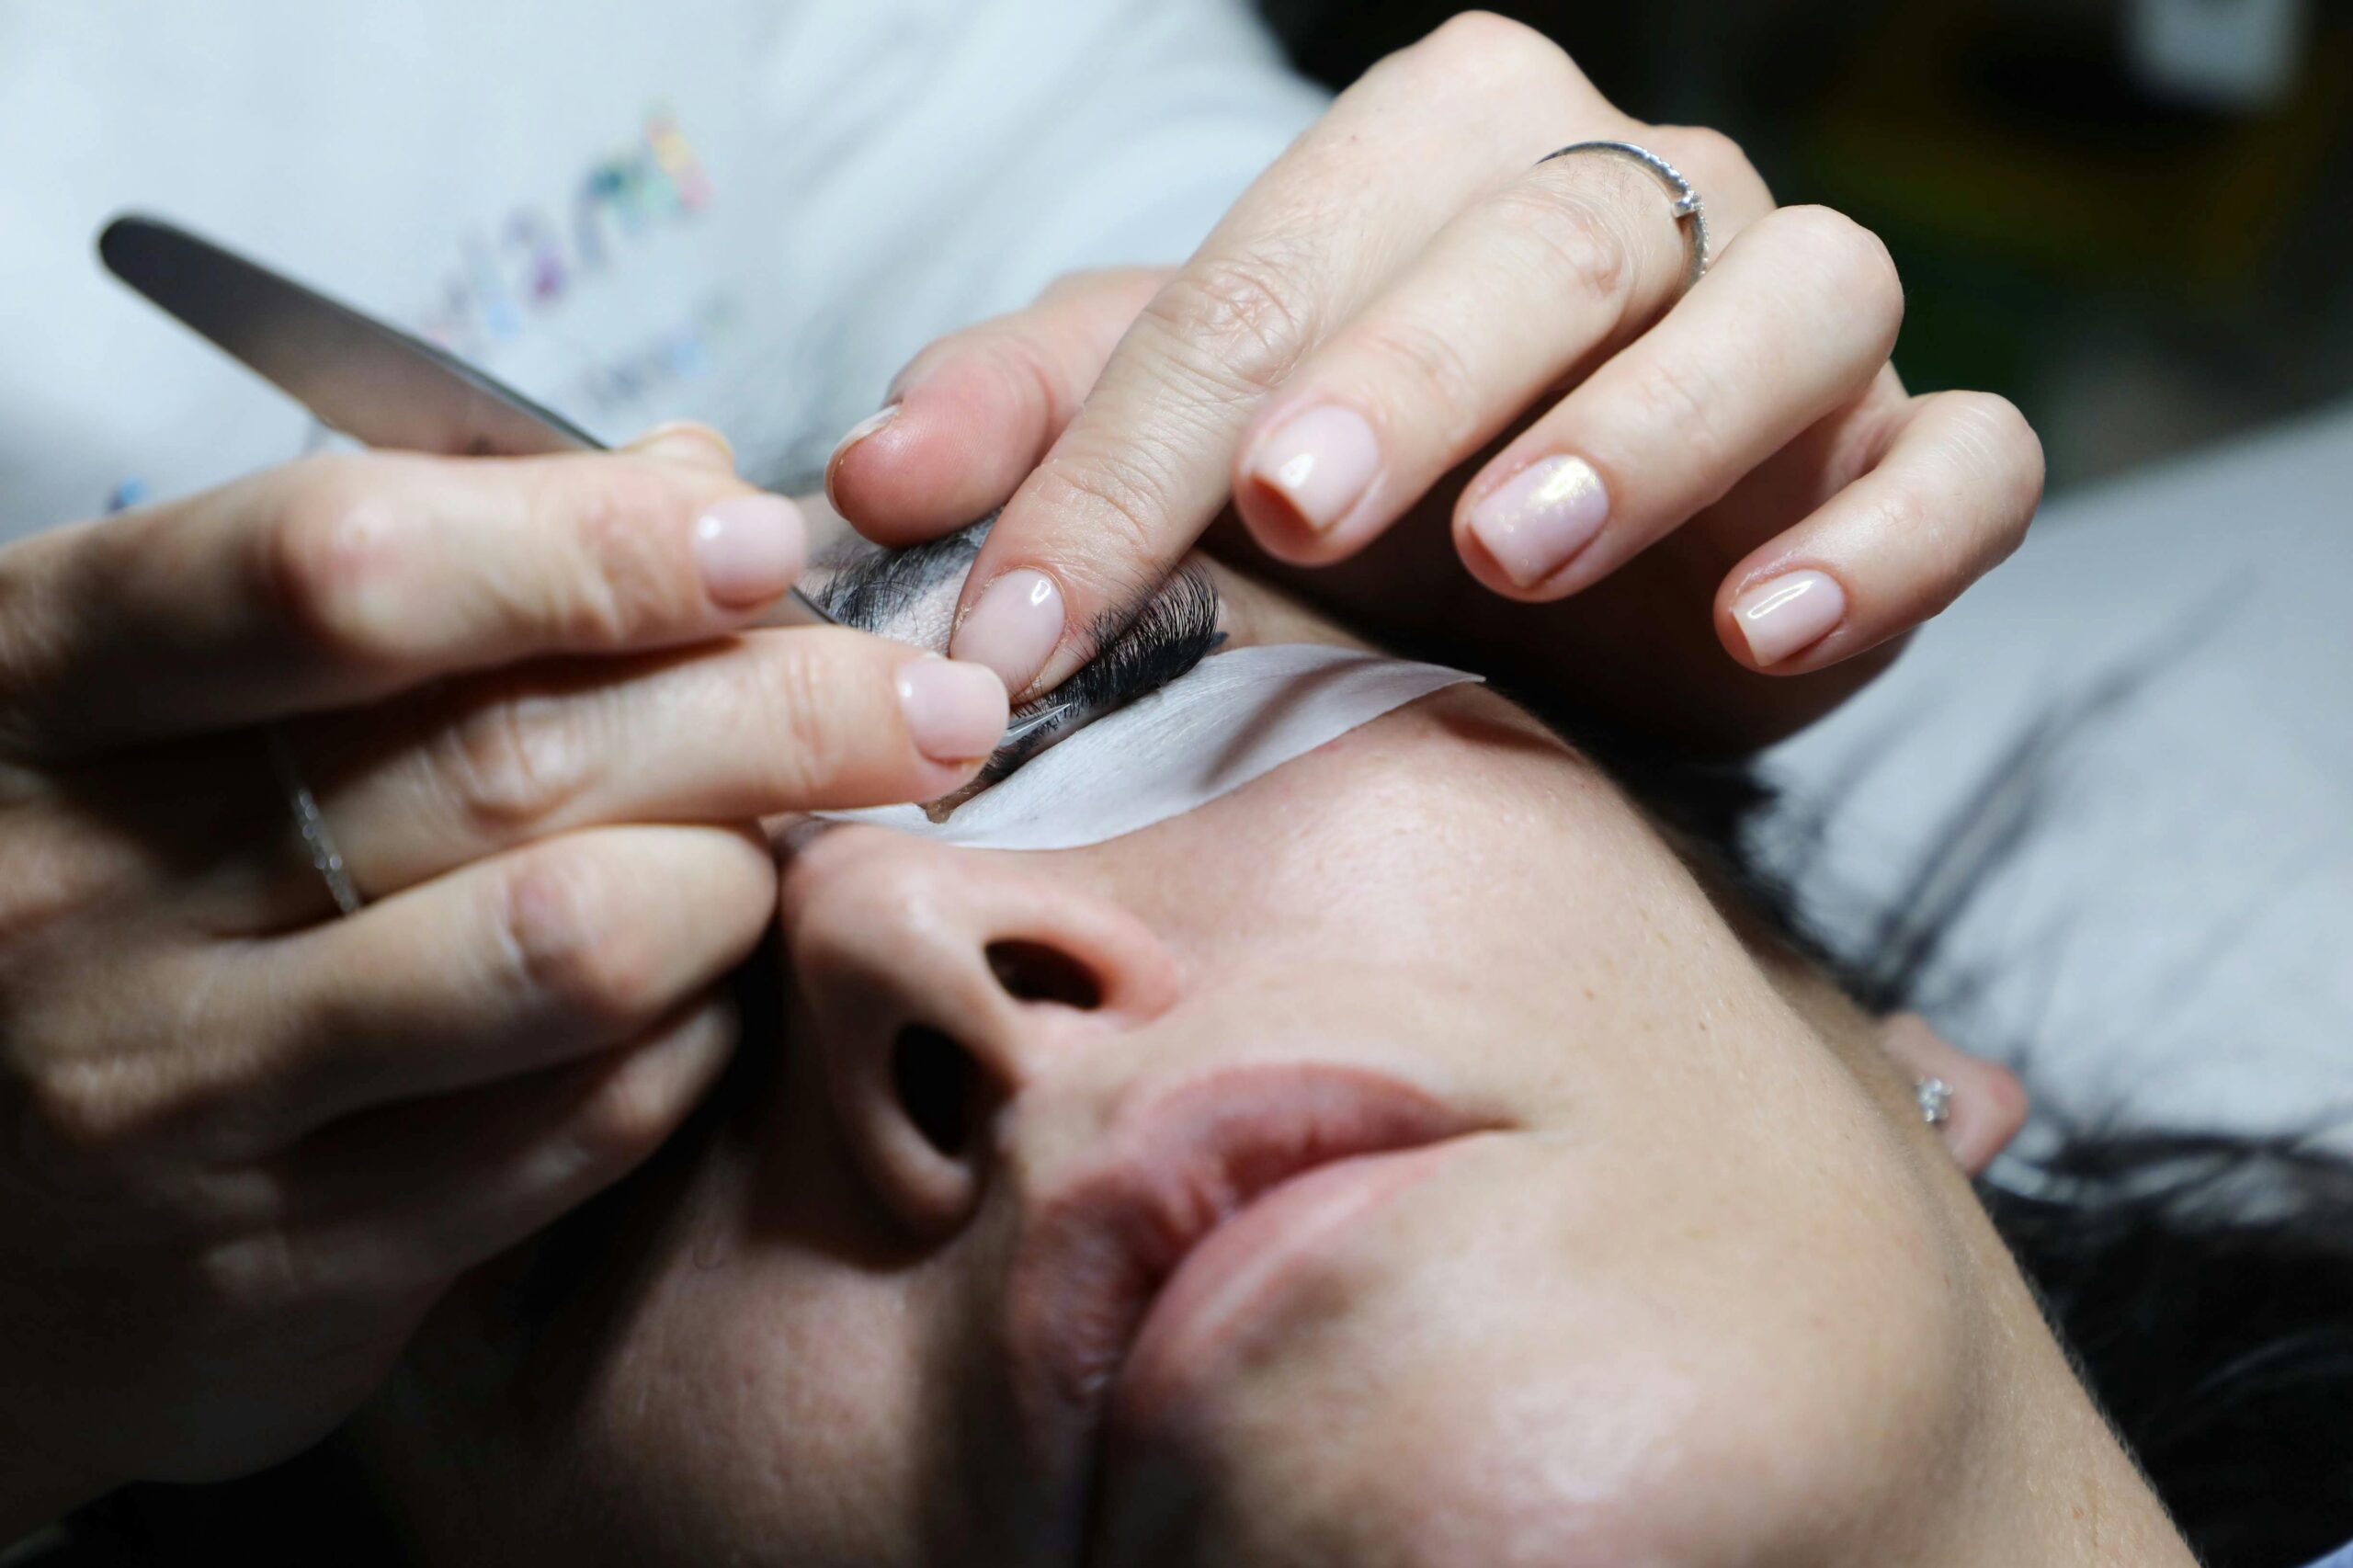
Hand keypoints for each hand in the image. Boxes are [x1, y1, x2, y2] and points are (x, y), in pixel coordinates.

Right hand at [0, 431, 1005, 1527]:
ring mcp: (180, 1091)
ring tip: (807, 842)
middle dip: (777, 708)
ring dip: (748, 874)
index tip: (767, 542)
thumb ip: (432, 571)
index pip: (338, 570)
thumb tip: (692, 476)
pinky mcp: (291, 1262)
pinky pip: (586, 1120)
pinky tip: (725, 983)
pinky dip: (705, 1031)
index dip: (592, 545)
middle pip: (513, 756)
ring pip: (578, 943)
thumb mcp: (185, 691)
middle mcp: (87, 888)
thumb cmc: (118, 888)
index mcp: (46, 686)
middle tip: (928, 700)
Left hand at [826, 14, 2042, 748]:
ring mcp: (1801, 316)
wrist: (1573, 590)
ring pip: (1780, 309)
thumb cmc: (1366, 487)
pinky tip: (1770, 629)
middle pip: (1549, 237)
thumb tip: (863, 476)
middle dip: (1411, 373)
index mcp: (1450, 153)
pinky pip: (1965, 463)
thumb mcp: (1186, 433)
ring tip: (1518, 553)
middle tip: (1294, 511)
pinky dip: (1886, 536)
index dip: (1136, 446)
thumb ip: (1038, 421)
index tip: (1022, 619)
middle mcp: (1645, 197)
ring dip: (1650, 427)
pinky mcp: (1914, 455)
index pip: (1281, 265)